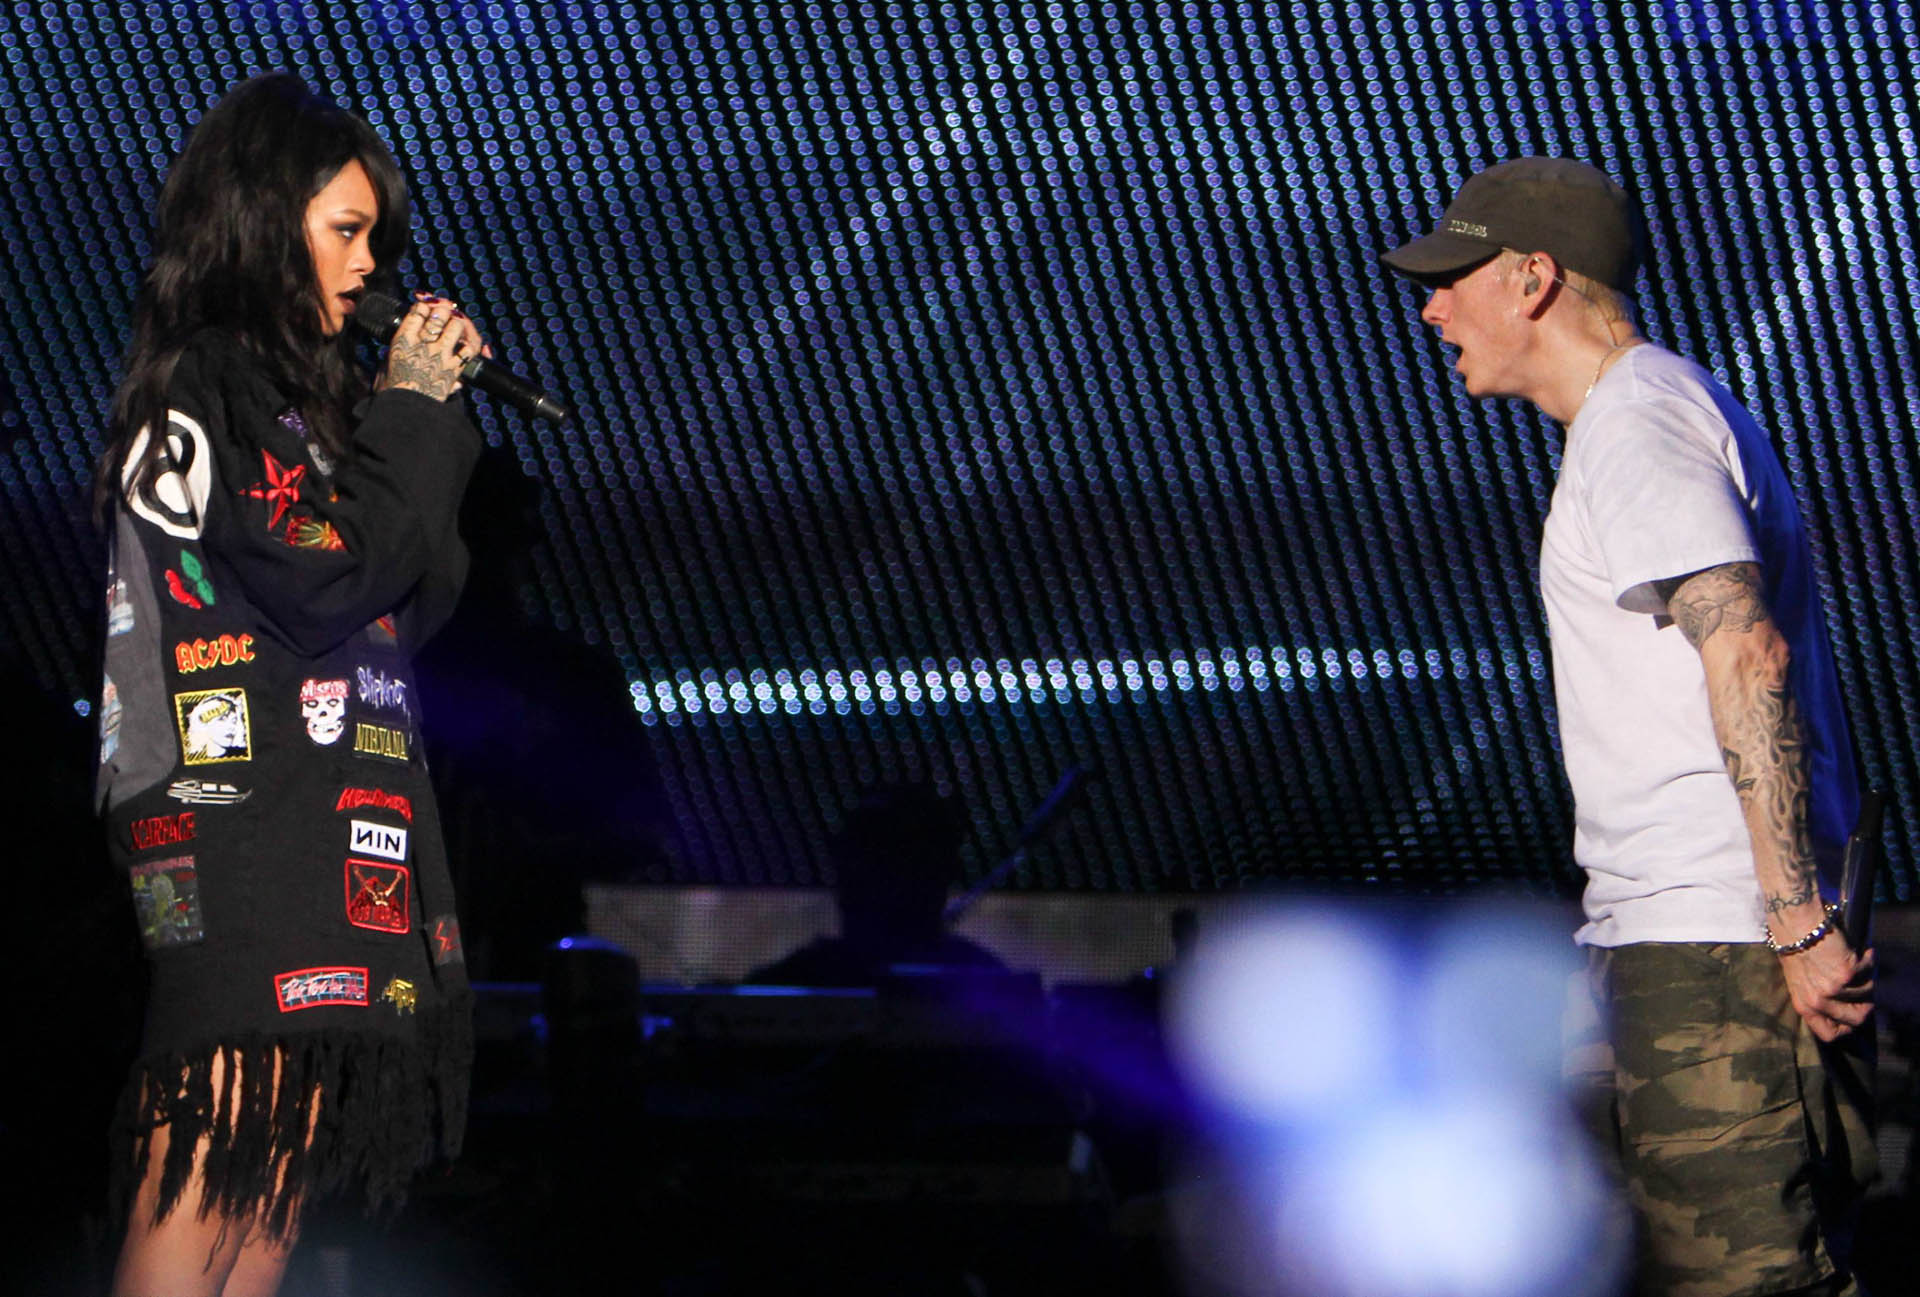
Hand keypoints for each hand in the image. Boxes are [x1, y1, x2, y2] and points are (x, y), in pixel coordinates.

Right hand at [374, 293, 489, 401]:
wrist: (405, 410)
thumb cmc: (391, 390)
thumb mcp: (384, 365)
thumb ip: (395, 352)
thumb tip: (401, 343)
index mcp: (403, 340)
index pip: (418, 310)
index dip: (425, 304)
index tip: (426, 304)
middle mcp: (423, 344)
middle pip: (439, 313)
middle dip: (444, 307)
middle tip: (445, 309)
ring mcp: (441, 355)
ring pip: (457, 326)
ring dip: (459, 322)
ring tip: (457, 323)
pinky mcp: (455, 369)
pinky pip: (470, 348)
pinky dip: (472, 342)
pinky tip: (469, 340)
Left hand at [1776, 927, 1872, 1041]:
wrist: (1795, 923)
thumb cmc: (1796, 946)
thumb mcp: (1800, 980)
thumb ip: (1817, 997)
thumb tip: (1844, 1007)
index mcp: (1804, 1006)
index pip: (1829, 1035)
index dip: (1846, 1028)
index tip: (1852, 1015)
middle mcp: (1818, 1002)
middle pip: (1857, 1019)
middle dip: (1866, 1003)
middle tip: (1862, 986)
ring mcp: (1833, 989)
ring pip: (1868, 992)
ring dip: (1865, 975)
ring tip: (1852, 960)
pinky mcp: (1847, 973)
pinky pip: (1869, 971)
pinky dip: (1868, 958)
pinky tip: (1858, 950)